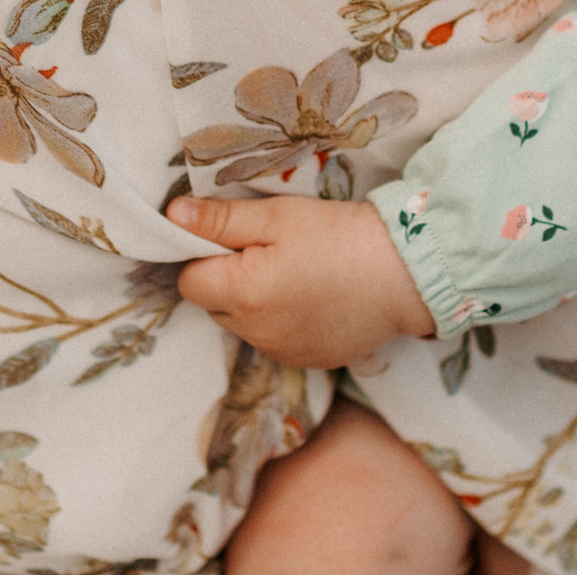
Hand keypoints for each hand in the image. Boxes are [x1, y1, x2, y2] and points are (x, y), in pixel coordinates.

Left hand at [168, 194, 436, 368]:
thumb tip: (172, 216)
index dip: (205, 256)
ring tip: (294, 273)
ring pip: (243, 326)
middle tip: (268, 252)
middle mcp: (255, 333)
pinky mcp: (308, 361)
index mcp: (242, 294)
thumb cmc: (338, 235)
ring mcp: (282, 352)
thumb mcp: (277, 217)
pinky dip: (281, 321)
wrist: (404, 273)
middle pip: (213, 305)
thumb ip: (220, 220)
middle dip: (227, 280)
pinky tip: (313, 297)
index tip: (236, 239)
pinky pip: (274, 341)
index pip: (190, 281)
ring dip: (252, 303)